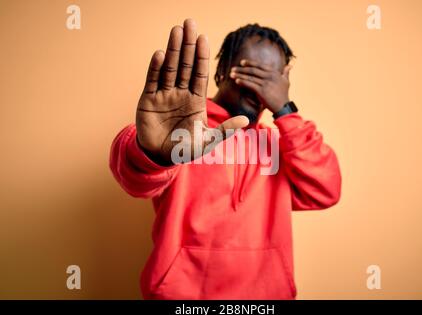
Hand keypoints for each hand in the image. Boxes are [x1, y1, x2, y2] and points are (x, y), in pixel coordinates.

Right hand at [136, 19, 248, 164]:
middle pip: (185, 65)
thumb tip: (247, 121)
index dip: (202, 56)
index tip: (204, 38)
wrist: (160, 157)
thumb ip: (225, 130)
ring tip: (176, 31)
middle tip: (189, 23)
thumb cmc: (185, 149)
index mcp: (195, 100)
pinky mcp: (149, 99)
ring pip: (170, 68)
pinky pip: (153, 80)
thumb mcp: (208, 141)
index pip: (200, 74)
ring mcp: (164, 94)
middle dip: (188, 45)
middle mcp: (180, 93)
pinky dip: (156, 68)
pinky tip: (160, 54)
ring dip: (173, 50)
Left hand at [229, 59, 291, 112]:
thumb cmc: (284, 95)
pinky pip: (250, 85)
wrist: (283, 107)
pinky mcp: (262, 91)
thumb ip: (286, 73)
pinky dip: (242, 82)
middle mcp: (270, 76)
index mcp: (274, 73)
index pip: (259, 65)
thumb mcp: (286, 81)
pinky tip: (236, 81)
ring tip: (231, 74)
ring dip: (239, 75)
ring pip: (250, 77)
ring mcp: (265, 83)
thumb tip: (289, 65)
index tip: (242, 62)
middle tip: (233, 68)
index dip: (250, 63)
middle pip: (252, 70)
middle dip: (241, 69)